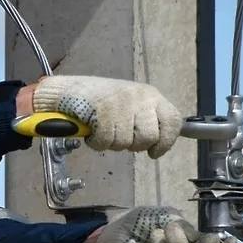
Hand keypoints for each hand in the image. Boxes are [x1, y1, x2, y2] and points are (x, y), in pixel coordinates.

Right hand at [32, 75, 182, 157]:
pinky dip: (96, 143)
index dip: (166, 142)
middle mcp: (140, 97)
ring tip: (102, 130)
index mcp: (150, 95)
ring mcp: (122, 104)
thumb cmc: (98, 99)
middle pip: (148, 137)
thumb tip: (158, 143)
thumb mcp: (130, 103)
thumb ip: (145, 118)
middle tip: (119, 137)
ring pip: (125, 142)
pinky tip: (91, 132)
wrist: (69, 90)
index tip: (154, 152)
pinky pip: (105, 141)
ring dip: (111, 143)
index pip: (173, 122)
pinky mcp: (103, 111)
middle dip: (133, 145)